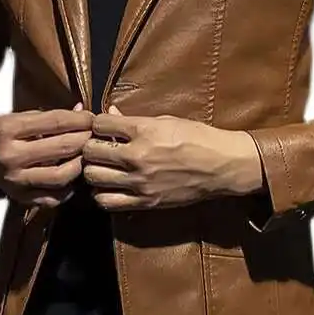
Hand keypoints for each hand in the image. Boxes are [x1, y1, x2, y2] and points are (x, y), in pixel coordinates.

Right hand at [0, 103, 93, 206]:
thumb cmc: (4, 132)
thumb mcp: (22, 117)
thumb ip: (52, 115)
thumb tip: (82, 111)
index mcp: (8, 130)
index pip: (54, 122)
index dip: (79, 119)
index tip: (92, 117)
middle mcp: (10, 156)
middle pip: (61, 148)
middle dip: (84, 139)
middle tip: (95, 135)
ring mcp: (16, 180)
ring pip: (61, 175)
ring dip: (81, 164)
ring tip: (88, 155)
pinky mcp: (21, 198)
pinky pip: (54, 197)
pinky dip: (69, 187)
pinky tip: (75, 175)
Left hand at [82, 105, 265, 211]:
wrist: (223, 166)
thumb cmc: (198, 138)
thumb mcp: (166, 120)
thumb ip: (133, 119)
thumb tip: (109, 113)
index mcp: (144, 131)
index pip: (100, 124)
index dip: (98, 123)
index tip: (104, 127)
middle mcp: (138, 157)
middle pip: (90, 152)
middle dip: (90, 147)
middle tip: (99, 147)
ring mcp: (140, 182)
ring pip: (92, 177)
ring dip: (93, 170)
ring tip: (103, 166)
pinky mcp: (145, 201)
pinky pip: (107, 201)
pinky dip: (102, 193)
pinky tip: (110, 185)